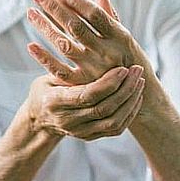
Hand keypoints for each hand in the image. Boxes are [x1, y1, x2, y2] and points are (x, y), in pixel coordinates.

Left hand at [26, 0, 153, 86]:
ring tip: (30, 12)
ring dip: (45, 27)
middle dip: (55, 8)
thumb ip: (109, 12)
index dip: (77, 0)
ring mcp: (94, 69)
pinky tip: (31, 46)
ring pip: (64, 44)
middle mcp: (107, 52)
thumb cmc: (128, 57)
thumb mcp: (123, 35)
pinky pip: (60, 71)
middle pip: (76, 27)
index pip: (95, 14)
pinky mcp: (83, 84)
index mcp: (119, 36)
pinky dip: (44, 59)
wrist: (136, 91)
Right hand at [26, 65, 144, 140]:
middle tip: (137, 70)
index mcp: (55, 102)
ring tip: (140, 81)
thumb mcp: (48, 76)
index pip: (87, 95)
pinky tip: (136, 96)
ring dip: (131, 101)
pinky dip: (129, 112)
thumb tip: (83, 44)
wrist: (40, 119)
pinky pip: (116, 128)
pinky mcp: (91, 137)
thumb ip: (66, 66)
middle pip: (104, 108)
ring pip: (114, 121)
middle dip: (125, 89)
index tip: (123, 68)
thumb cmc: (45, 89)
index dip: (108, 83)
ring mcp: (80, 132)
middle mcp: (68, 121)